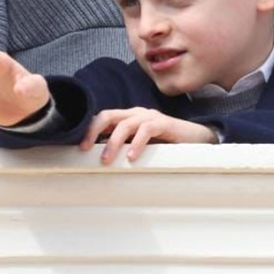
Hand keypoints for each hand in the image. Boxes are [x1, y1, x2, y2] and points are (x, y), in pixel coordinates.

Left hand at [79, 107, 216, 163]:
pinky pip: (146, 129)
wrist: (195, 140)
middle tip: (86, 150)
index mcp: (127, 118)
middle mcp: (136, 113)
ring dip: (113, 142)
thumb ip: (122, 147)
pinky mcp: (163, 123)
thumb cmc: (164, 144)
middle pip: (108, 115)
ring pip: (125, 124)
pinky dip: (137, 143)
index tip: (79, 148)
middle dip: (94, 131)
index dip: (88, 130)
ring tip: (107, 160)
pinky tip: (132, 157)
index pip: (102, 118)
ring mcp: (150, 116)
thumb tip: (97, 158)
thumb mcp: (138, 146)